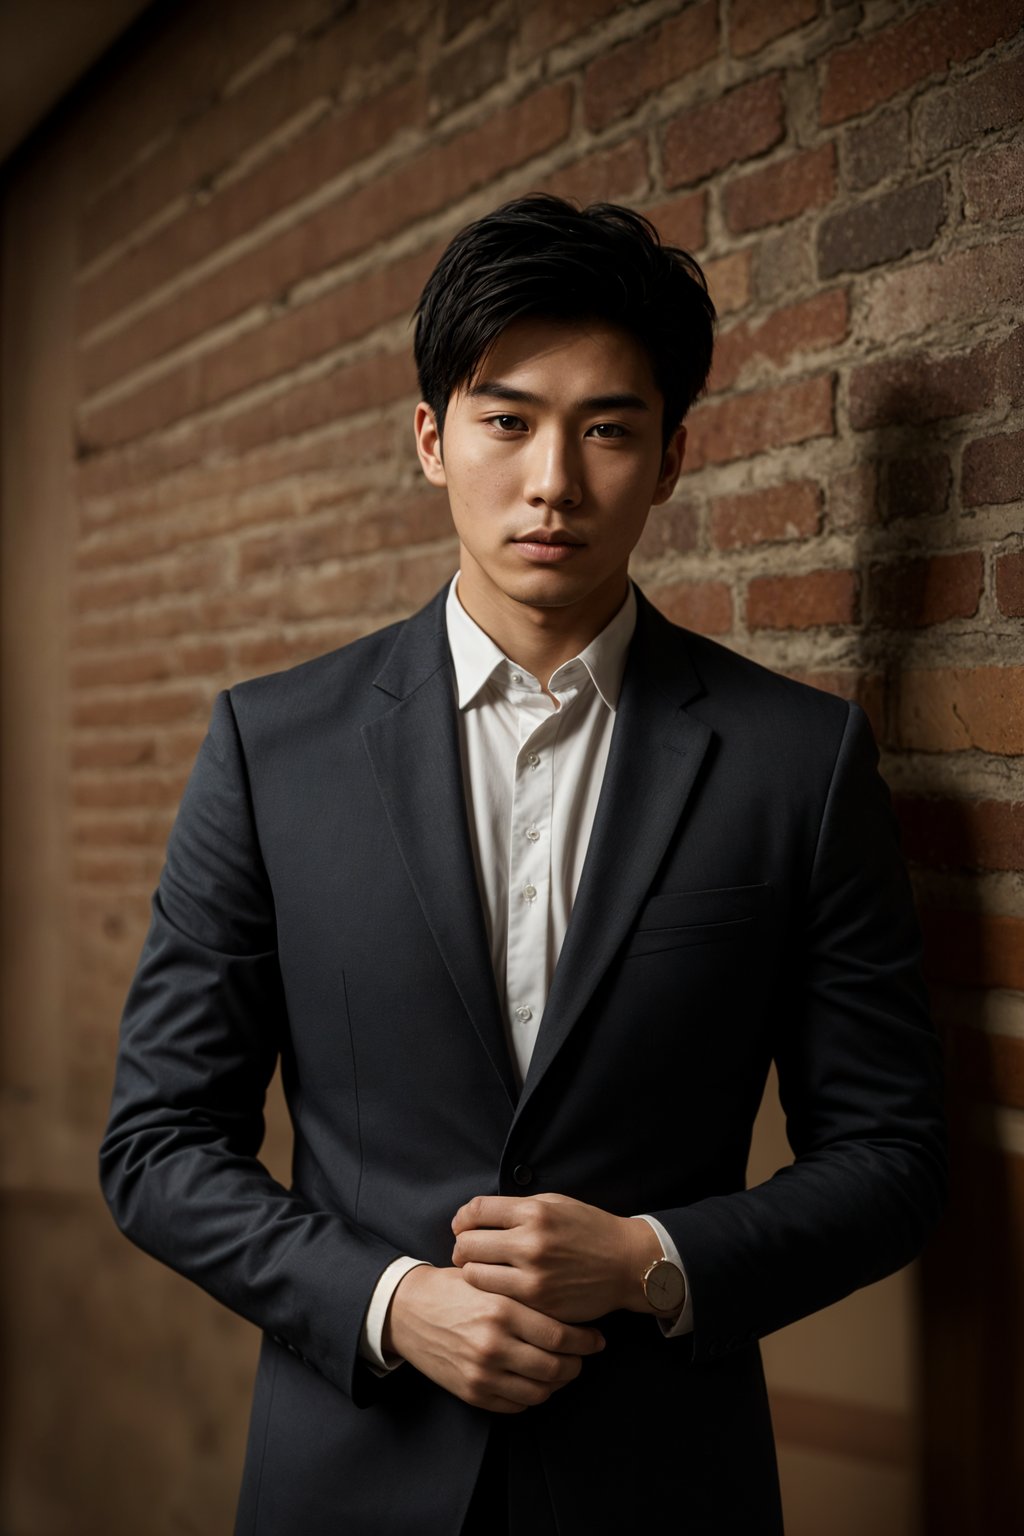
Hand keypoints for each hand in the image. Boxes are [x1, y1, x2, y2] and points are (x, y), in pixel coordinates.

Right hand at [382, 1264, 604, 1413]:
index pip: (558, 1334)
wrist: (407, 1310)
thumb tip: (569, 1302)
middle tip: (584, 1356)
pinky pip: (515, 1405)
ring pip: (538, 1392)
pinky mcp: (471, 1392)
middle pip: (554, 1367)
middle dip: (576, 1364)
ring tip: (563, 1369)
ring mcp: (481, 1372)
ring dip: (557, 1384)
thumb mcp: (489, 1278)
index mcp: (501, 1309)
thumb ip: (523, 1290)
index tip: (597, 1338)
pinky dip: (532, 1396)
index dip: (585, 1340)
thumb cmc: (453, 1287)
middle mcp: (493, 1343)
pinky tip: (536, 1380)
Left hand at [451, 1193, 663, 1321]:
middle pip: (468, 1244)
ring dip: (472, 1272)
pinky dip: (492, 1293)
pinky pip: (497, 1298)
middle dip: (462, 1246)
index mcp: (534, 1213)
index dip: (462, 1218)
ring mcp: (534, 1277)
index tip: (463, 1225)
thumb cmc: (588, 1229)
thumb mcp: (555, 1204)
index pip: (475, 1211)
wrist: (625, 1263)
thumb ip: (517, 1208)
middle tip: (468, 1251)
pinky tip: (499, 1288)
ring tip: (482, 1270)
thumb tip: (478, 1216)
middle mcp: (531, 1244)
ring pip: (475, 1275)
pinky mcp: (539, 1304)